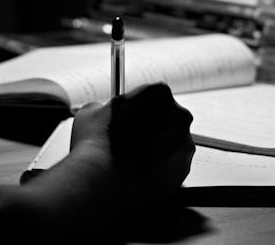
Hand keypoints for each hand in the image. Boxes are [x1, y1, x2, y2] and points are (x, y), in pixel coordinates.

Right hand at [71, 83, 194, 200]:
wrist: (102, 182)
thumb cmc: (97, 146)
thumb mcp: (90, 112)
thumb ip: (103, 108)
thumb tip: (100, 113)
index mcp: (158, 93)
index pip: (152, 96)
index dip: (138, 109)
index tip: (128, 119)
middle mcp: (178, 115)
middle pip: (168, 118)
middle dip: (152, 129)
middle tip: (131, 141)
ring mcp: (184, 144)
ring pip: (172, 144)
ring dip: (157, 150)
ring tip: (132, 161)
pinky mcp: (184, 170)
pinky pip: (173, 167)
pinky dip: (160, 170)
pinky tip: (139, 174)